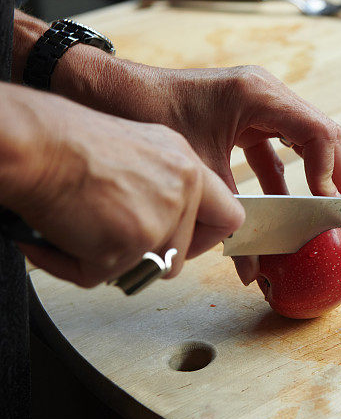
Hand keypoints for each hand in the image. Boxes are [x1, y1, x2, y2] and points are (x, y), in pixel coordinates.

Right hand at [0, 84, 243, 287]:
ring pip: (145, 270)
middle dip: (146, 257)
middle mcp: (182, 188)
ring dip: (109, 261)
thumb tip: (167, 223)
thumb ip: (162, 184)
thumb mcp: (137, 149)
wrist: (35, 143)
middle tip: (110, 239)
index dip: (206, 238)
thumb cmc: (68, 142)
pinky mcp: (132, 243)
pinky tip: (57, 235)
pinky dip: (72, 264)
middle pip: (181, 253)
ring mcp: (161, 217)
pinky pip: (101, 276)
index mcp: (185, 164)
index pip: (228, 215)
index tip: (187, 244)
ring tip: (78, 227)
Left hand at [51, 48, 340, 284]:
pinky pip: (274, 146)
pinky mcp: (244, 115)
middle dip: (336, 174)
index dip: (330, 172)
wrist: (107, 91)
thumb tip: (252, 267)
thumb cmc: (148, 115)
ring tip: (326, 210)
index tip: (327, 207)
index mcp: (259, 95)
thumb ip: (232, 214)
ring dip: (313, 176)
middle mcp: (265, 93)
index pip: (318, 132)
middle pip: (321, 133)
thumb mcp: (197, 169)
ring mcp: (256, 102)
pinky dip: (281, 176)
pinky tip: (280, 208)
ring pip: (302, 140)